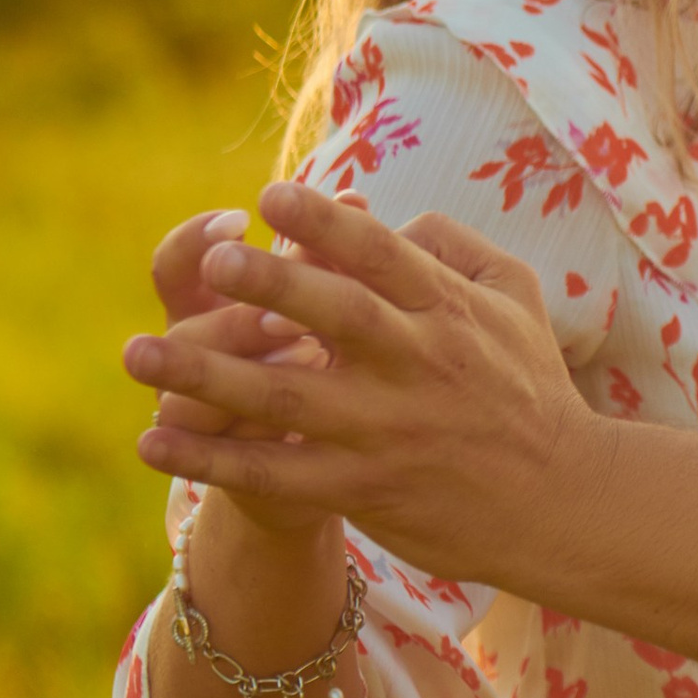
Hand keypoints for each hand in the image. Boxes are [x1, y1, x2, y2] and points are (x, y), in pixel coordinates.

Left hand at [126, 184, 597, 591]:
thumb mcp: (515, 298)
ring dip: (204, 376)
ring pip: (285, 399)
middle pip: (334, 317)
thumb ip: (453, 245)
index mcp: (447, 311)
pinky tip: (154, 440)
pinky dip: (211, 459)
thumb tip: (385, 216)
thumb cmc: (532, 390)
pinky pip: (274, 473)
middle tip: (212, 261)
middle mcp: (415, 366)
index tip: (270, 196)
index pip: (382, 255)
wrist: (562, 501)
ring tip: (135, 354)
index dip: (327, 222)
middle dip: (270, 287)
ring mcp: (386, 431)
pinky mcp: (364, 489)